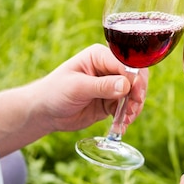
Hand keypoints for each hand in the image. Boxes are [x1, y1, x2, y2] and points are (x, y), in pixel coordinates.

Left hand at [30, 43, 147, 132]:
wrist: (45, 112)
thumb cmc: (55, 92)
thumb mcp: (77, 88)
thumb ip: (102, 86)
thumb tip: (125, 85)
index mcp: (100, 56)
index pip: (126, 63)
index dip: (134, 78)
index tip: (136, 94)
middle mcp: (109, 68)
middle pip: (135, 77)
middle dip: (137, 93)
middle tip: (132, 109)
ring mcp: (112, 85)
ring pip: (134, 94)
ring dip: (134, 107)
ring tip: (125, 120)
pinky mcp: (111, 101)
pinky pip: (126, 107)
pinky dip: (127, 117)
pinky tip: (121, 126)